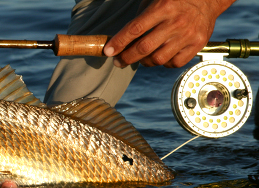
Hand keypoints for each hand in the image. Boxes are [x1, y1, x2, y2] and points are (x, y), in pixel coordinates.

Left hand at [103, 0, 235, 67]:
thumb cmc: (175, 0)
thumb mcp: (155, 0)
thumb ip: (140, 18)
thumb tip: (119, 39)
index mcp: (163, 7)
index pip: (135, 29)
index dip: (119, 42)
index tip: (108, 51)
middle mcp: (176, 22)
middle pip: (144, 48)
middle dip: (126, 57)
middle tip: (118, 61)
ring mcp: (187, 35)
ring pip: (158, 59)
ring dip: (145, 62)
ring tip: (141, 58)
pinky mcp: (197, 45)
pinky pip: (174, 63)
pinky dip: (163, 63)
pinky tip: (161, 56)